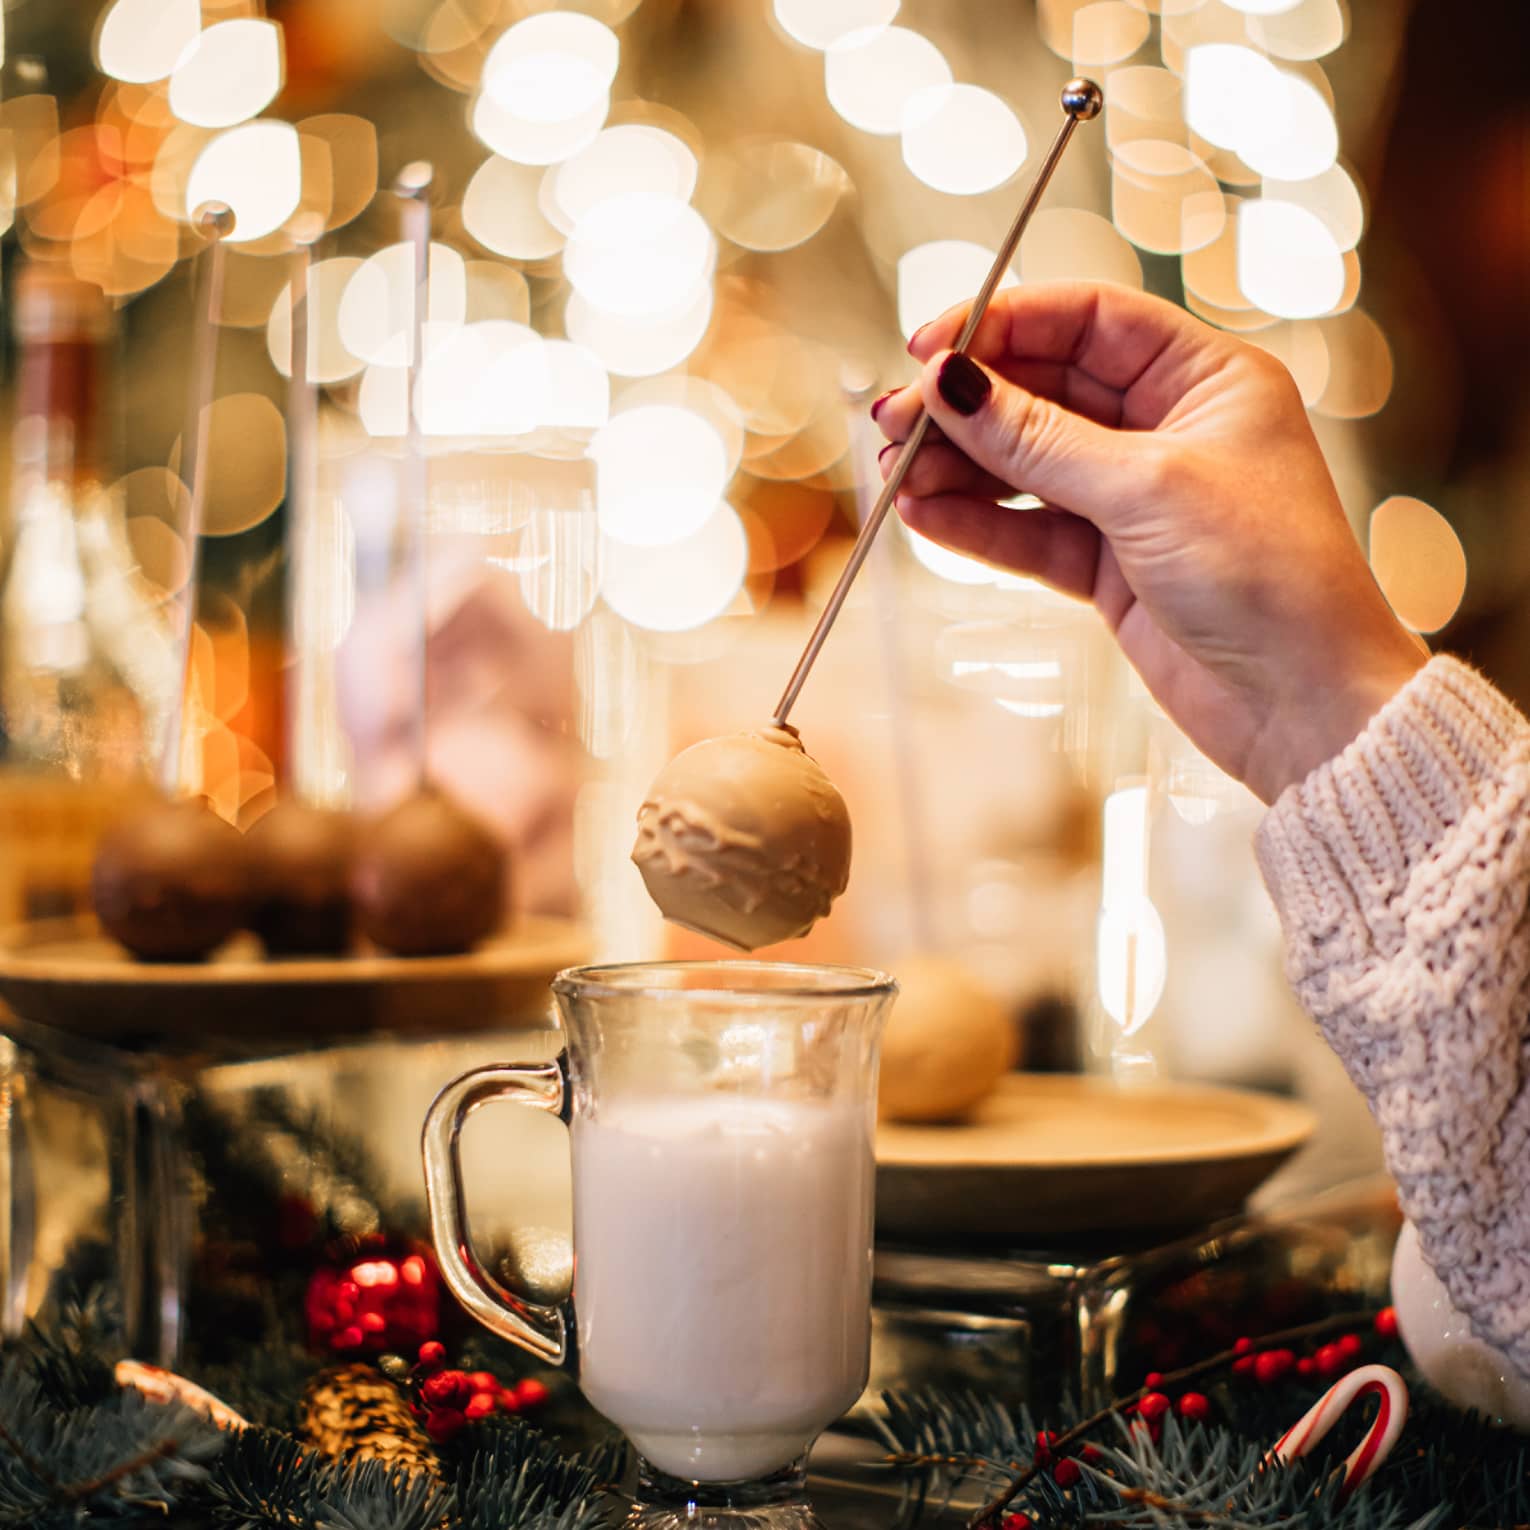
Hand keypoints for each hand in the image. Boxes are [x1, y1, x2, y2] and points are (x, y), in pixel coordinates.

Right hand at [872, 282, 1425, 802]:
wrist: (1303, 704)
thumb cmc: (1270, 577)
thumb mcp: (1147, 489)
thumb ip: (1039, 439)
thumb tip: (954, 384)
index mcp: (1205, 378)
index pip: (1087, 321)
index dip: (1004, 323)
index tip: (931, 346)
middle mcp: (1167, 429)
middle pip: (1043, 391)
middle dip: (967, 404)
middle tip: (896, 420)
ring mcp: (1133, 499)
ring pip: (1025, 465)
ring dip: (960, 468)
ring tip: (899, 476)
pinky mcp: (1108, 565)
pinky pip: (1027, 530)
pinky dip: (977, 524)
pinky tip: (926, 516)